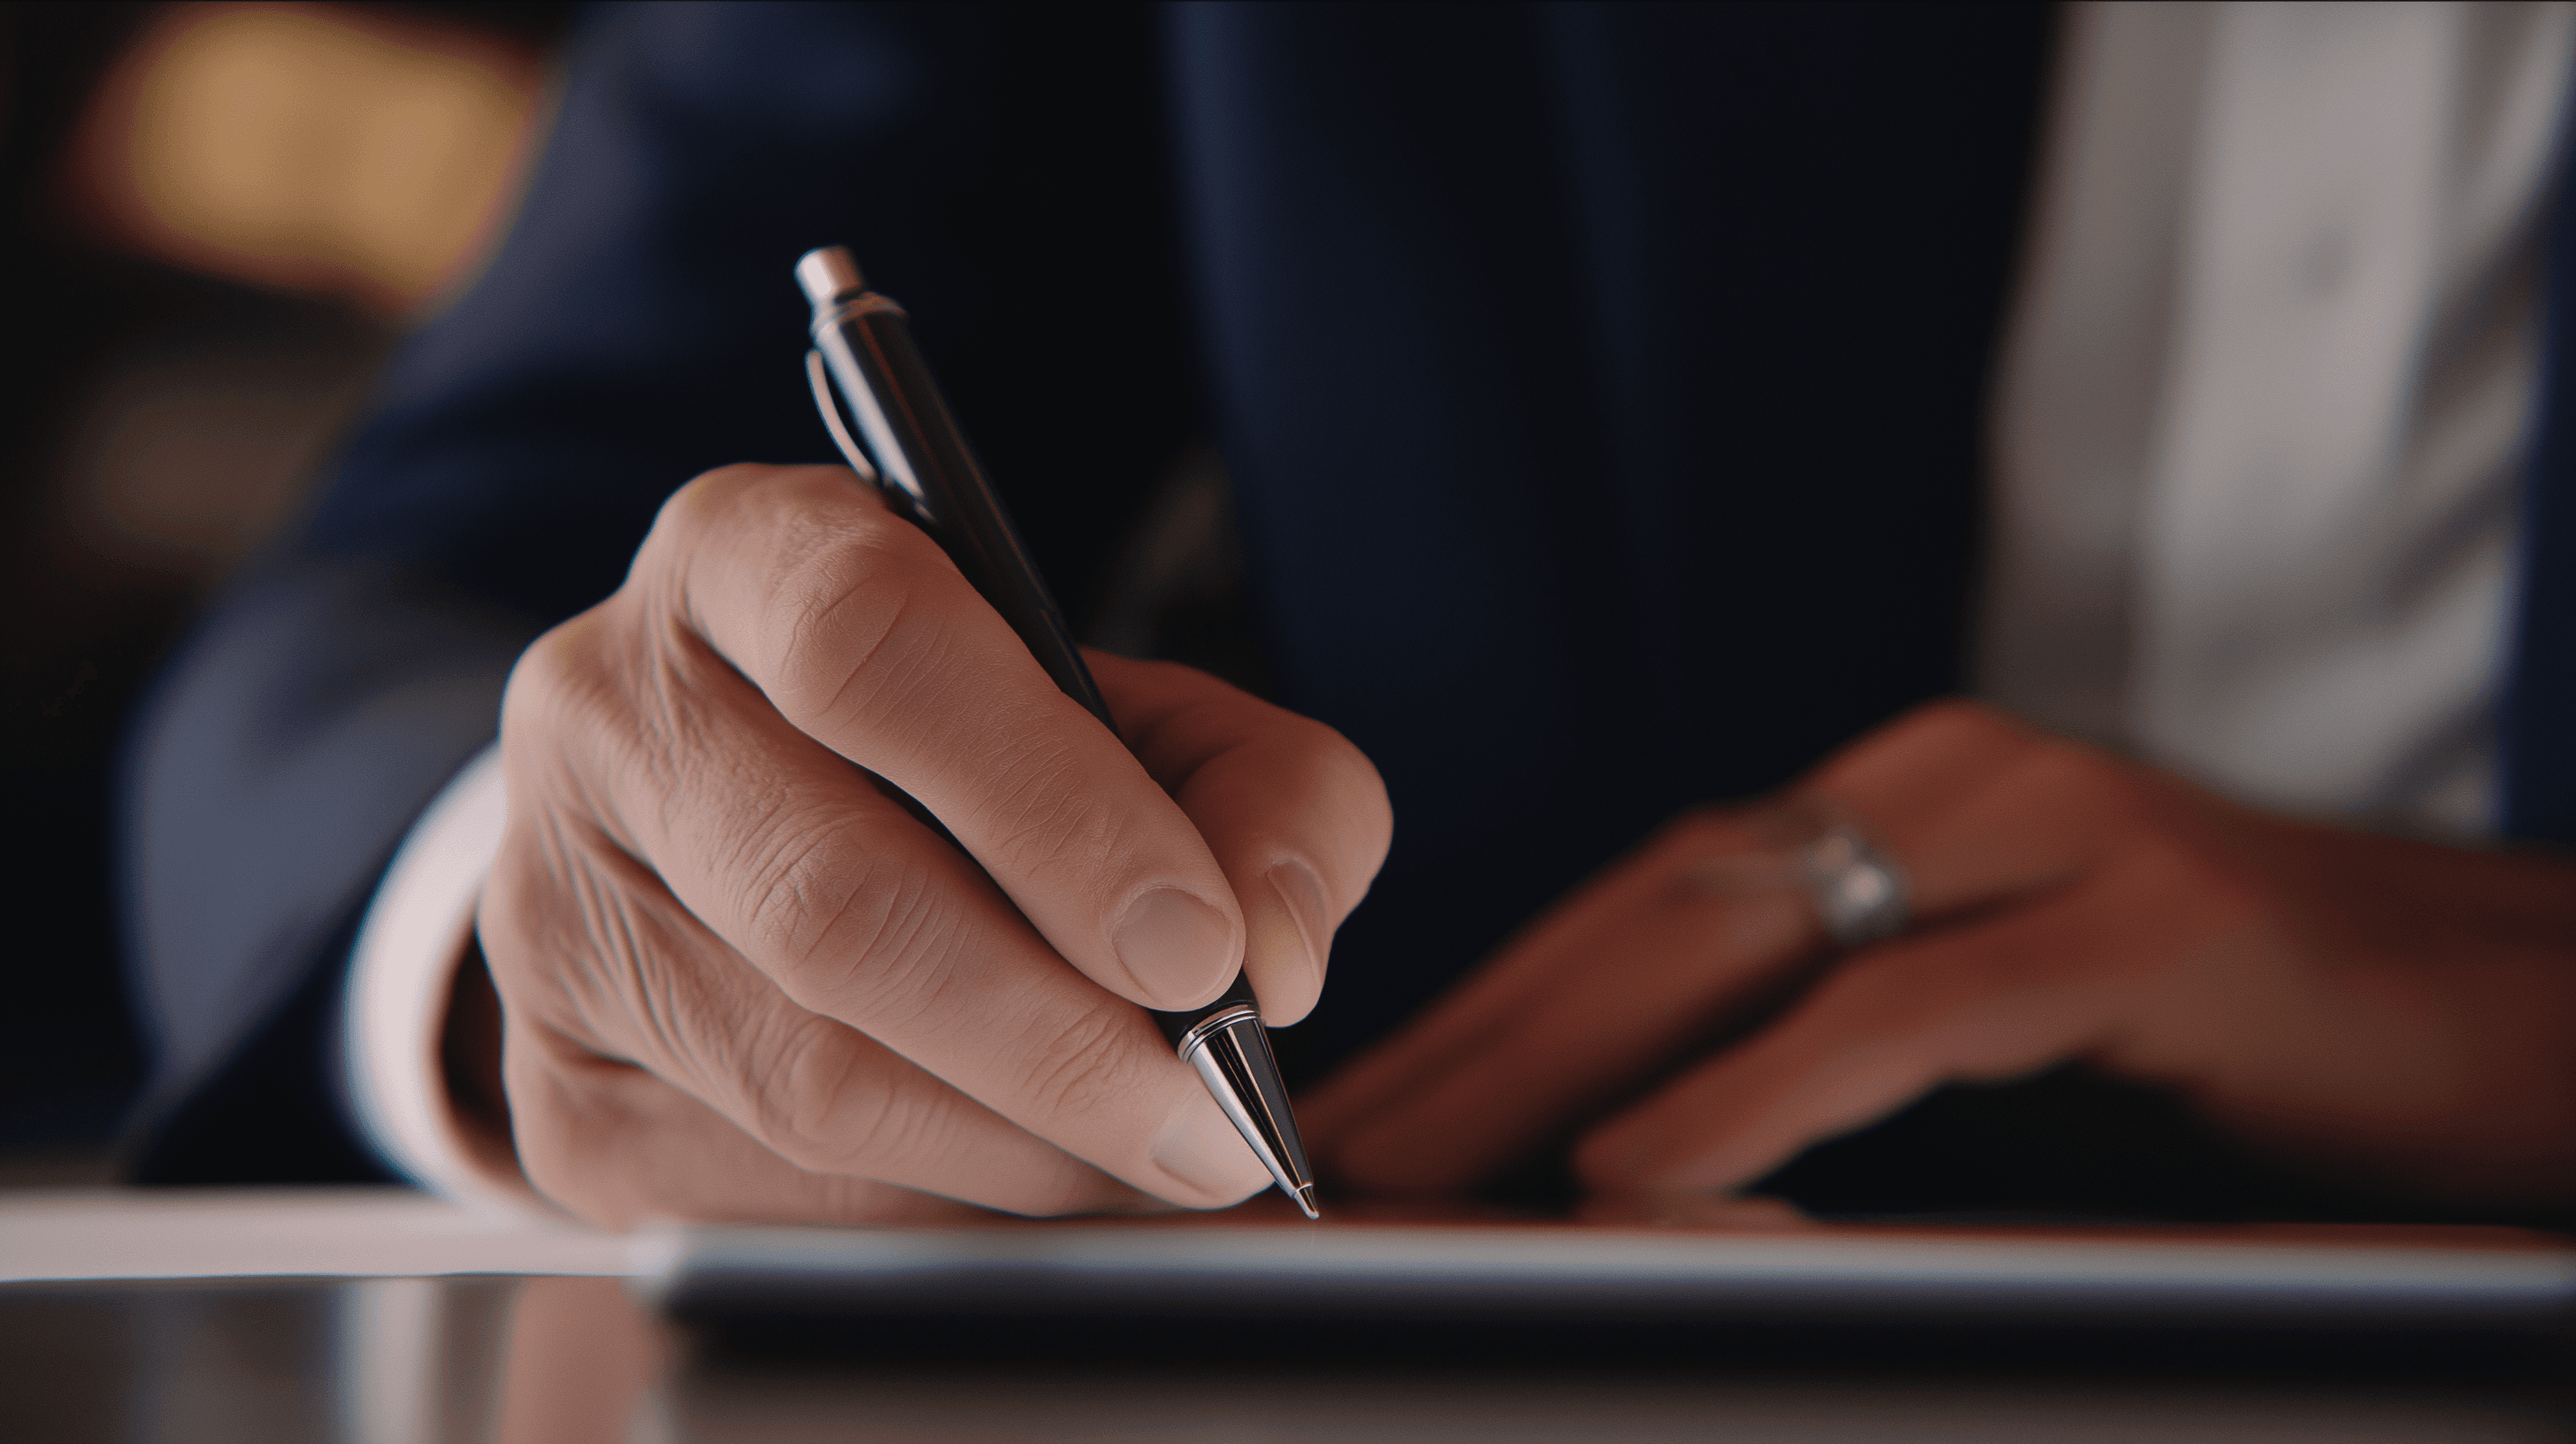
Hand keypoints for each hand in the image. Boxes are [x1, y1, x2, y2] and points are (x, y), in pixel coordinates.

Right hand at [471, 464, 1389, 1227]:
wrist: (758, 830)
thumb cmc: (979, 762)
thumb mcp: (1144, 715)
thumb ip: (1266, 793)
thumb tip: (1275, 955)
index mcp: (746, 555)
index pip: (869, 645)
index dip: (1052, 809)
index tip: (1199, 945)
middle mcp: (607, 708)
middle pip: (831, 901)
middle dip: (1059, 1040)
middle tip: (1210, 1117)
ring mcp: (549, 904)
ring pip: (802, 1075)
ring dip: (1015, 1147)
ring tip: (1148, 1155)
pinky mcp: (553, 1085)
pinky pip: (761, 1192)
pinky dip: (930, 1210)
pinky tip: (1019, 1176)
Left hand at [1301, 701, 2575, 1210]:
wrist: (2534, 1026)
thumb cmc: (2263, 1062)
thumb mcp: (2013, 1054)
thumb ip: (1844, 1071)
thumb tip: (1636, 1167)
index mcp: (1909, 806)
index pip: (1645, 903)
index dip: (1491, 1004)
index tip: (1365, 1108)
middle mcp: (1955, 787)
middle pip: (1653, 910)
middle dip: (1480, 1035)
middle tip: (1337, 1151)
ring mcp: (2054, 835)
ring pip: (1748, 942)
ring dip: (1562, 1063)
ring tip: (1425, 1169)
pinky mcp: (2152, 923)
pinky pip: (1907, 1013)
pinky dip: (1757, 1098)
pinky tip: (1638, 1176)